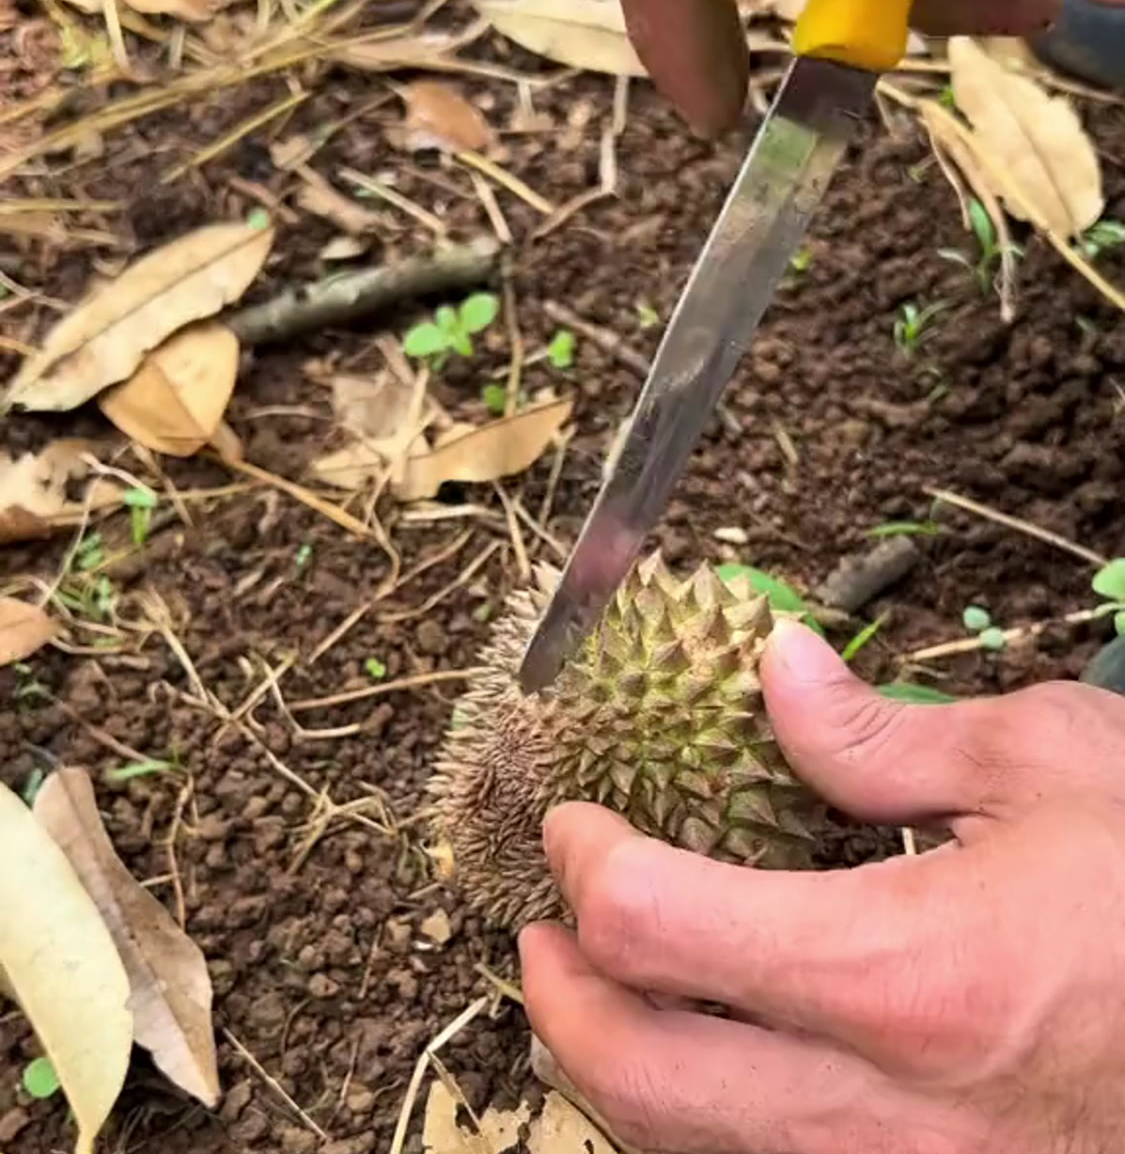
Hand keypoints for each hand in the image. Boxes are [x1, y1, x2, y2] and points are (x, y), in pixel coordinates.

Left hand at [520, 621, 1124, 1153]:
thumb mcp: (1050, 768)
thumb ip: (883, 734)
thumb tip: (774, 669)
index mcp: (905, 976)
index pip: (657, 928)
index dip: (587, 862)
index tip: (578, 823)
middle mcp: (888, 1118)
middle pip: (638, 1079)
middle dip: (556, 995)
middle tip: (543, 927)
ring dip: (610, 1074)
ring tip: (599, 993)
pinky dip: (699, 1131)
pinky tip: (710, 1067)